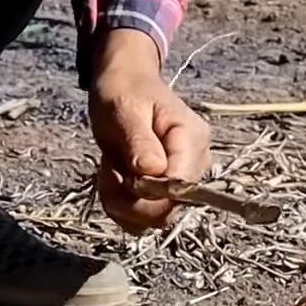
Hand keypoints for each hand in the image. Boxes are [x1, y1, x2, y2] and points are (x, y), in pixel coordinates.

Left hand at [88, 30, 211, 232]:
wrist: (124, 86)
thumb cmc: (124, 91)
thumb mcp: (124, 110)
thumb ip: (139, 142)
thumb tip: (153, 172)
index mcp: (192, 139)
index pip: (180, 188)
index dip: (146, 192)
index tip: (120, 172)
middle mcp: (196, 163)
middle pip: (168, 210)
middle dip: (129, 199)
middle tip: (109, 170)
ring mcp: (183, 179)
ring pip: (153, 219)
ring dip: (121, 203)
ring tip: (110, 170)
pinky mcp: (168, 191)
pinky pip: (144, 218)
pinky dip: (122, 206)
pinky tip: (115, 179)